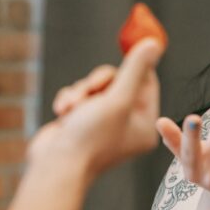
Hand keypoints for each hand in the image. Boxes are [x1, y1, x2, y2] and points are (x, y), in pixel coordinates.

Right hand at [27, 39, 164, 182]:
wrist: (56, 166)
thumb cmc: (90, 137)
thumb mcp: (117, 99)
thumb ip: (134, 69)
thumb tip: (153, 43)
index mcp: (144, 124)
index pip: (147, 83)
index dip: (134, 65)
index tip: (127, 47)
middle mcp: (127, 125)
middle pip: (119, 82)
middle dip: (98, 83)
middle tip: (90, 89)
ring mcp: (103, 125)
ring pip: (95, 88)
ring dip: (81, 92)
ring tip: (71, 108)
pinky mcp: (82, 123)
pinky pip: (80, 98)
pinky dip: (70, 101)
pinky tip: (62, 113)